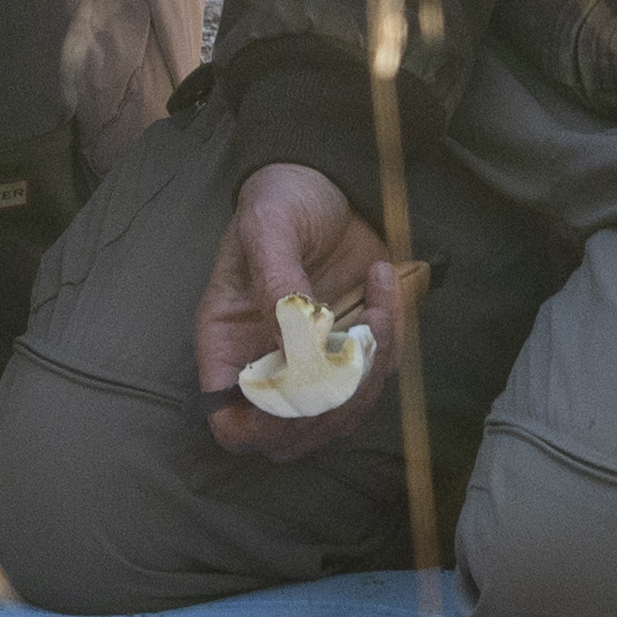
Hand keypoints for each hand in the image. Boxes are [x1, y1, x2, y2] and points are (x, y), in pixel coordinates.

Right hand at [198, 161, 413, 460]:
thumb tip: (292, 341)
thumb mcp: (268, 225)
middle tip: (354, 351)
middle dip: (331, 406)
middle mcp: (266, 365)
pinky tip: (382, 285)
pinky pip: (377, 375)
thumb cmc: (283, 199)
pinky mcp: (352, 350)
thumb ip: (275, 281)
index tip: (300, 392)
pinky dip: (389, 343)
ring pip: (341, 413)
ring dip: (369, 373)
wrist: (330, 180)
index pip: (231, 422)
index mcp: (227, 343)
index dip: (261, 428)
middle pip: (290, 436)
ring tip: (376, 305)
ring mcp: (312, 364)